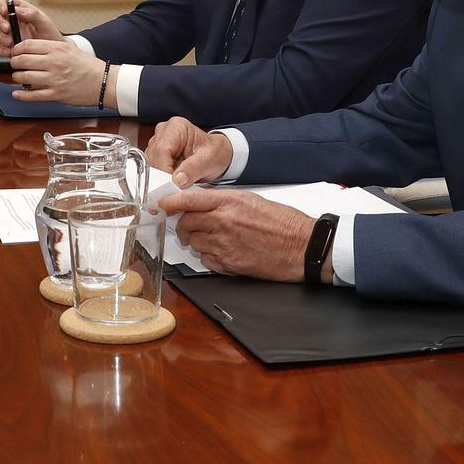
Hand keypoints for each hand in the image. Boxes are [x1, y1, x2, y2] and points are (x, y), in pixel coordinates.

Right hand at [0, 0, 57, 52]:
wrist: (48, 55)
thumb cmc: (49, 36)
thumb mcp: (45, 23)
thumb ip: (33, 14)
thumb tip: (18, 10)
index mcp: (20, 9)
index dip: (1, 2)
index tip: (5, 11)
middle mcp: (10, 19)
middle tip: (8, 30)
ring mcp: (5, 32)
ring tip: (11, 42)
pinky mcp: (3, 45)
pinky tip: (9, 50)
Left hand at [6, 38, 106, 106]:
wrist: (103, 82)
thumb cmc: (87, 66)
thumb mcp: (69, 48)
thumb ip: (51, 47)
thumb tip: (31, 47)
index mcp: (56, 49)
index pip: (27, 45)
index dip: (16, 49)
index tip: (15, 52)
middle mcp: (54, 63)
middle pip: (22, 60)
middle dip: (14, 63)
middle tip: (14, 64)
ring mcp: (54, 79)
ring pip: (25, 77)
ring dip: (17, 77)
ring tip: (18, 77)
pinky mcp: (56, 94)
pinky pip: (33, 95)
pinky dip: (22, 95)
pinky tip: (17, 93)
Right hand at [145, 116, 235, 187]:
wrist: (217, 154)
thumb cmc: (215, 152)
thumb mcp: (209, 160)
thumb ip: (193, 169)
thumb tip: (177, 180)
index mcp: (176, 127)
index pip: (162, 150)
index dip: (164, 169)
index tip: (171, 185)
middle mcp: (164, 132)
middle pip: (153, 157)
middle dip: (162, 175)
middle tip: (174, 189)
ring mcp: (158, 142)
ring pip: (150, 164)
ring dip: (161, 177)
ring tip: (177, 184)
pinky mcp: (156, 153)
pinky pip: (152, 168)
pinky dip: (161, 178)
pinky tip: (172, 181)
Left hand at [156, 187, 319, 281]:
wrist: (303, 246)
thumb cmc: (283, 223)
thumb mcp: (252, 201)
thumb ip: (224, 202)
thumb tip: (202, 206)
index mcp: (229, 201)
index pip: (189, 199)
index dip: (170, 202)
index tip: (161, 205)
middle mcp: (223, 221)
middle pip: (186, 222)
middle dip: (183, 226)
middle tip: (188, 228)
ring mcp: (225, 244)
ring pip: (194, 243)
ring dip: (198, 242)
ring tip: (215, 240)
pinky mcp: (229, 264)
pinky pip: (206, 260)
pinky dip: (209, 257)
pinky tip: (224, 253)